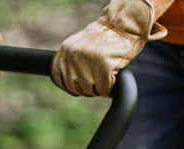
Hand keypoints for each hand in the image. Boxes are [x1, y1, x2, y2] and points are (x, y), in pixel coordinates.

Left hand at [51, 0, 167, 96]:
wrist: (124, 24)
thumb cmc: (104, 38)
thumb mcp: (80, 46)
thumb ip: (71, 61)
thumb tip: (67, 83)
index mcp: (66, 51)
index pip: (60, 79)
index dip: (71, 86)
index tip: (80, 85)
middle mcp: (74, 56)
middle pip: (75, 87)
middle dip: (87, 88)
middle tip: (98, 79)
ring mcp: (88, 60)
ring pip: (89, 90)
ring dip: (98, 88)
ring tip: (106, 75)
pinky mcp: (104, 65)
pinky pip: (104, 90)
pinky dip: (109, 89)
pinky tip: (113, 79)